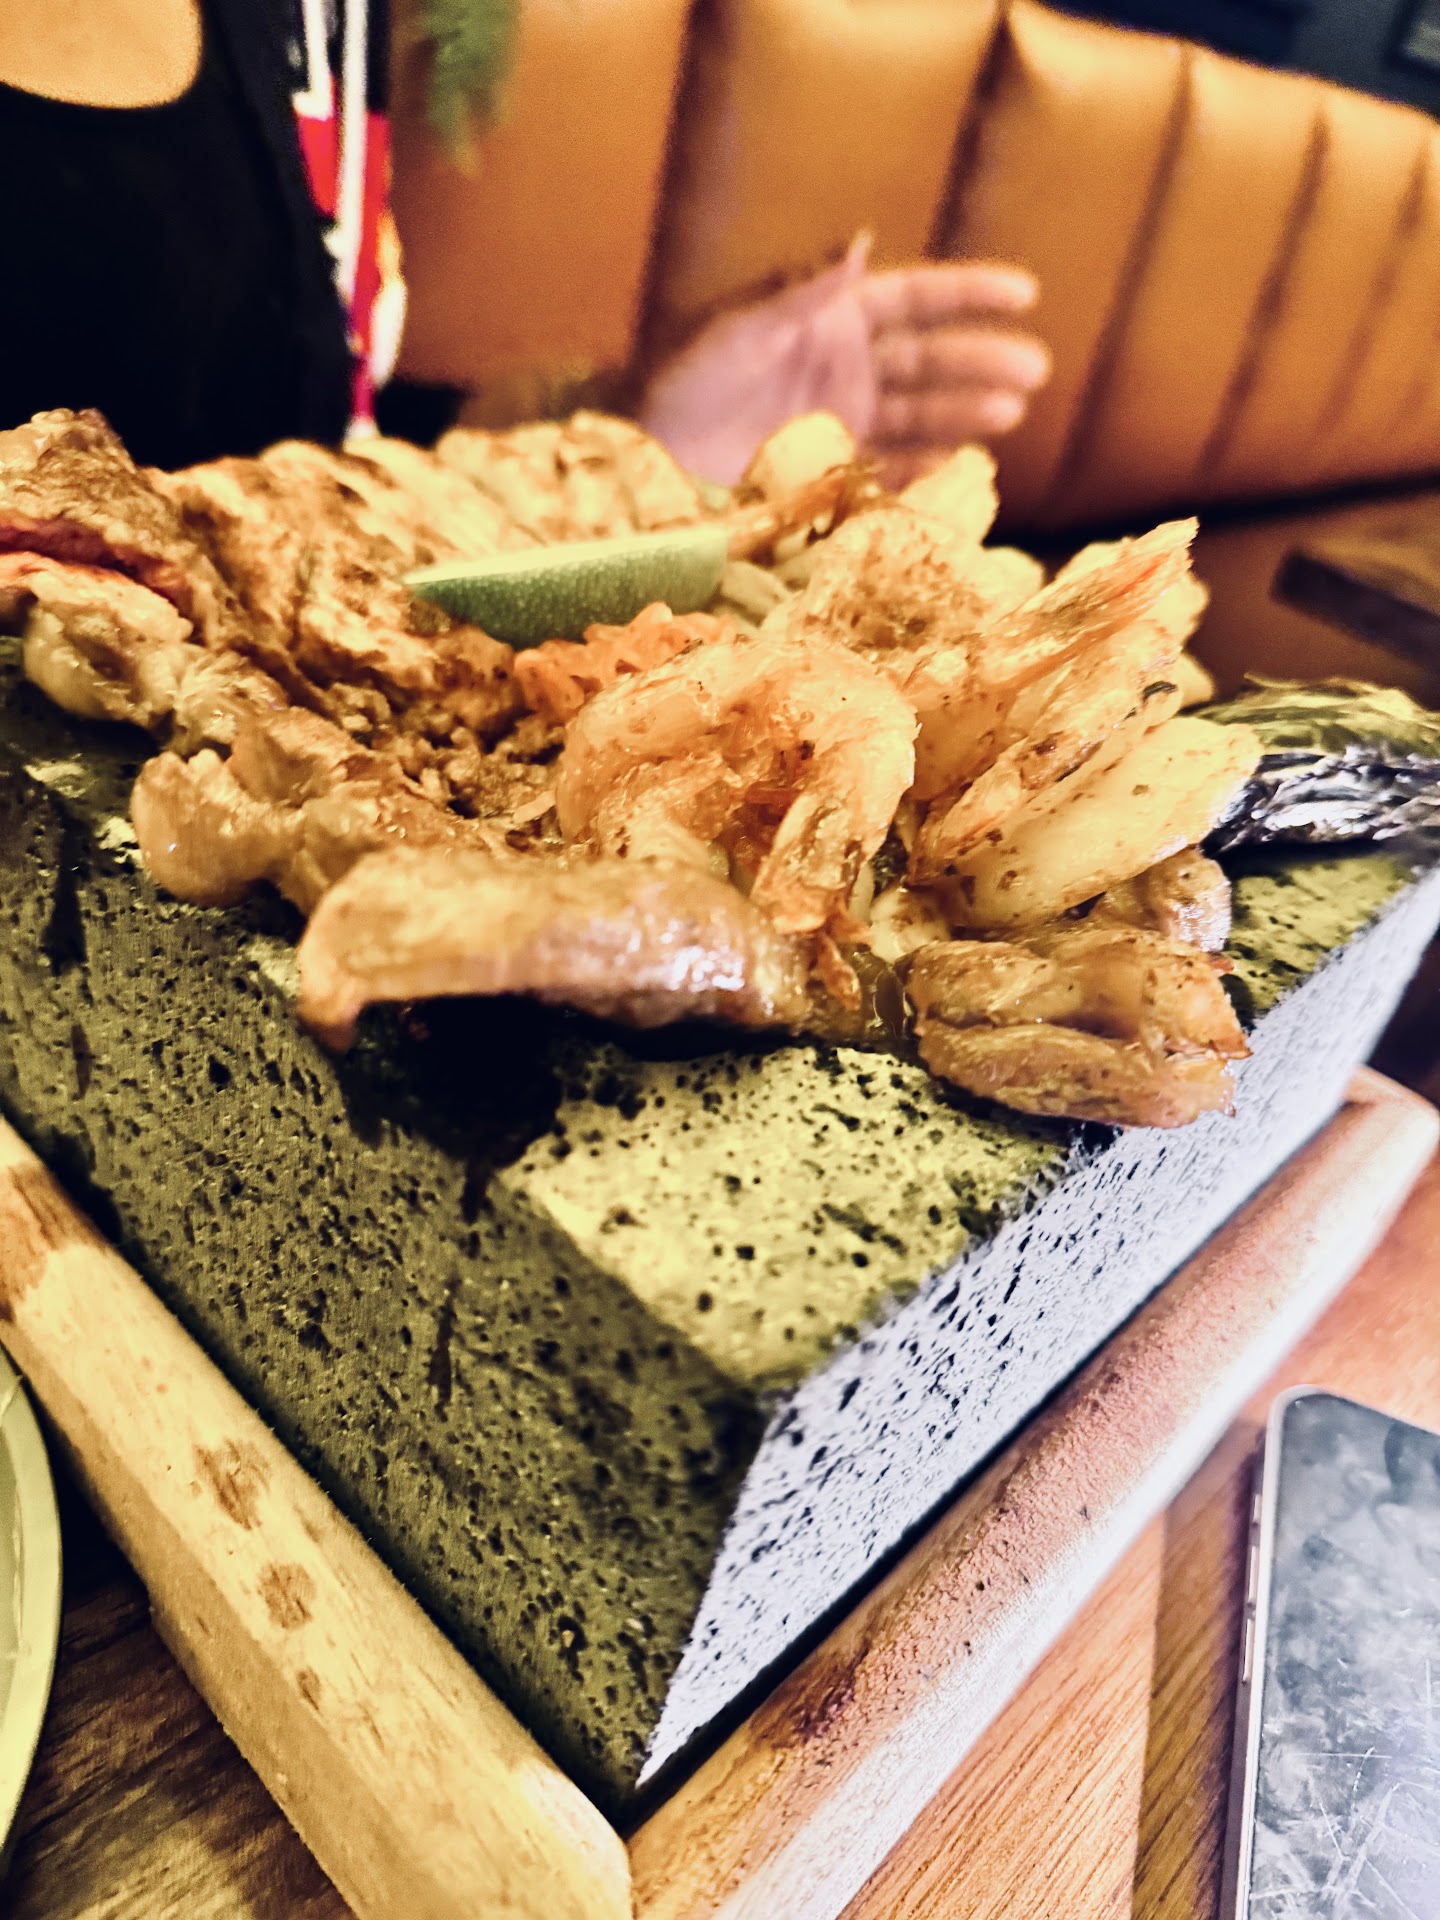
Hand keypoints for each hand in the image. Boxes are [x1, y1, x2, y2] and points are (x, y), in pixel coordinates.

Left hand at [638, 235, 1050, 486]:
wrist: (637, 465)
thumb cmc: (673, 384)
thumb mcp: (733, 329)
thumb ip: (799, 290)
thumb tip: (860, 239)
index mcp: (826, 320)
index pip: (913, 299)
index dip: (969, 295)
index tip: (1024, 294)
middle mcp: (841, 369)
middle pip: (928, 361)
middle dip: (981, 362)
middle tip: (1033, 372)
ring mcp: (837, 425)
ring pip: (918, 416)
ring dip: (964, 414)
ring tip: (1008, 416)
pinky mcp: (826, 476)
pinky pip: (887, 472)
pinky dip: (922, 472)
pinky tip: (959, 469)